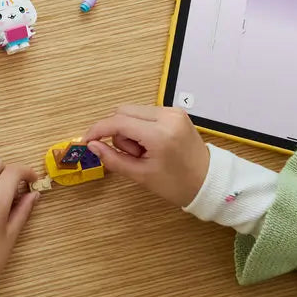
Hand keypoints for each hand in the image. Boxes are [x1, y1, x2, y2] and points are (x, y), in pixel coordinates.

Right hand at [83, 104, 210, 207]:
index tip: (87, 141)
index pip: (118, 122)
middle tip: (130, 155)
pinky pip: (145, 114)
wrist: (210, 183)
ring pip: (132, 111)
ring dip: (128, 130)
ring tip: (143, 152)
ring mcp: (173, 111)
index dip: (97, 130)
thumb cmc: (176, 184)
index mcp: (159, 134)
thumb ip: (113, 158)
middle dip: (117, 132)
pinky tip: (150, 145)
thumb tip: (92, 145)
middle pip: (122, 111)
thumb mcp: (141, 175)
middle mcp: (166, 116)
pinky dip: (140, 127)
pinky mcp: (175, 112)